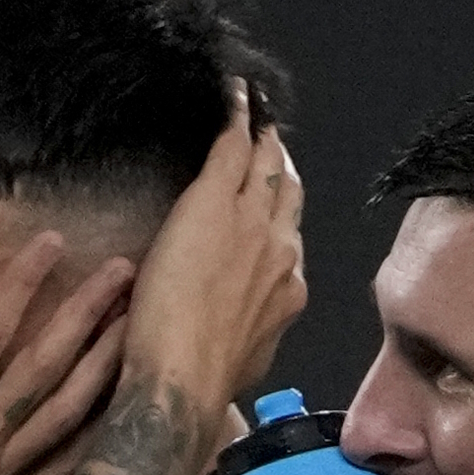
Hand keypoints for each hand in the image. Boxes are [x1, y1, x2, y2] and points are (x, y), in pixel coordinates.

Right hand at [0, 234, 135, 474]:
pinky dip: (100, 441)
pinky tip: (124, 416)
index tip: (53, 243)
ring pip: (70, 414)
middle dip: (88, 314)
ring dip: (106, 367)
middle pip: (47, 366)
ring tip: (136, 328)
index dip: (24, 284)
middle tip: (123, 273)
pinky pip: (67, 472)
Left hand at [124, 82, 306, 410]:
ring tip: (259, 120)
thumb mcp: (244, 359)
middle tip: (273, 143)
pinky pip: (233, 146)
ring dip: (264, 141)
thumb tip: (248, 335)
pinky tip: (236, 93)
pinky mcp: (216, 201)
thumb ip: (253, 334)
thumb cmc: (203, 381)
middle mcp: (281, 251)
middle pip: (290, 194)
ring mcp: (253, 222)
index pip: (289, 238)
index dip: (284, 214)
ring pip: (267, 167)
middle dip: (283, 168)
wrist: (183, 377)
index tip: (276, 201)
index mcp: (286, 291)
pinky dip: (238, 115)